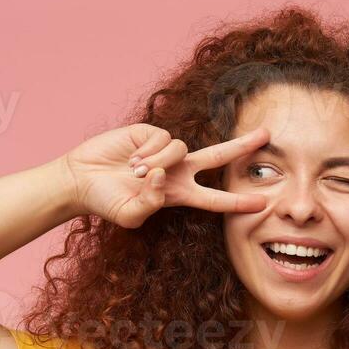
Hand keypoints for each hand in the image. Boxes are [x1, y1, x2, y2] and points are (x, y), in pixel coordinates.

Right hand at [62, 123, 270, 228]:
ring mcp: (165, 151)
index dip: (238, 203)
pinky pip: (164, 139)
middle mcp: (178, 171)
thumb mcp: (129, 215)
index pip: (215, 199)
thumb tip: (163, 177)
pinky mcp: (150, 133)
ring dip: (159, 163)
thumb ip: (149, 204)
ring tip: (134, 173)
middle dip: (243, 146)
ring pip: (183, 149)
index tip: (263, 204)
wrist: (81, 179)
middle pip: (220, 157)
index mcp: (179, 194)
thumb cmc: (106, 202)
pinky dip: (149, 151)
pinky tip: (132, 158)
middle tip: (268, 135)